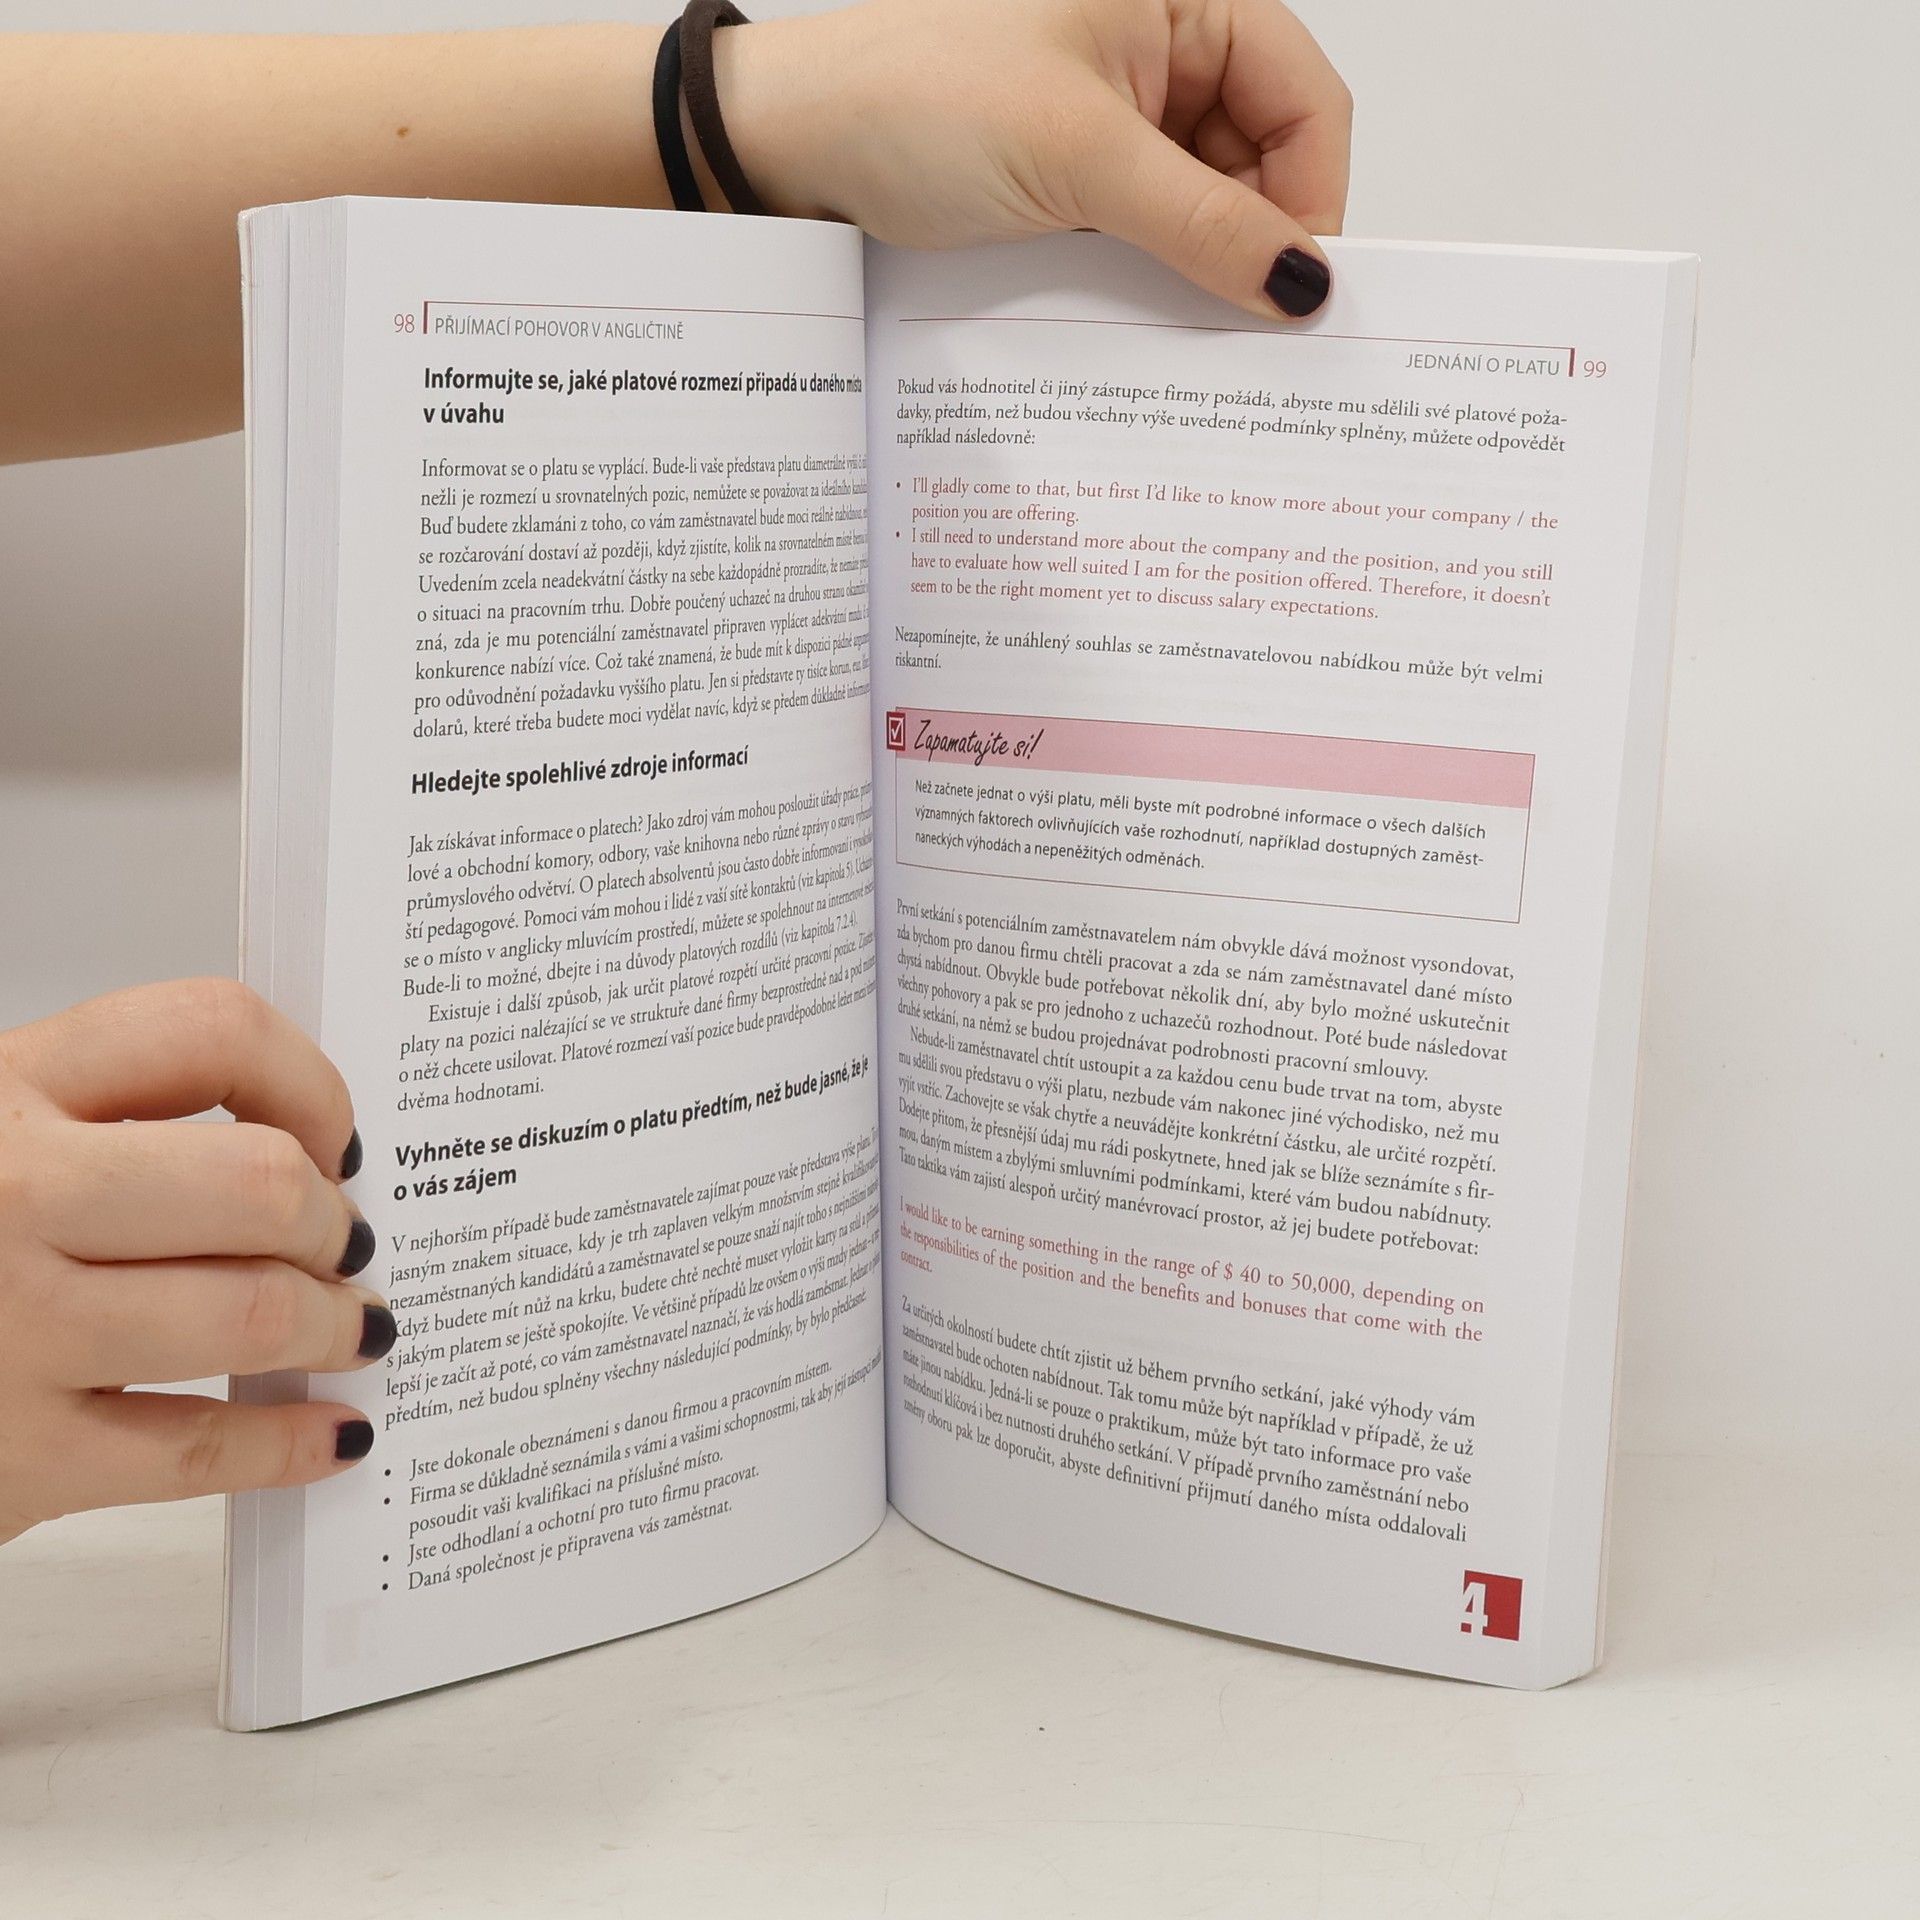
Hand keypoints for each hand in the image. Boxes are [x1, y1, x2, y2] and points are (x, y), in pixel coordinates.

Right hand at [0, 980, 390, 1545]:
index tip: (334, 1137)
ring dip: (334, 1325)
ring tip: (352, 1329)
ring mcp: (11, 1328)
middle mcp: (6, 1193)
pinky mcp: (14, 1457)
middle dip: (334, 1221)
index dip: (306, 1082)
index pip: (207, 1030)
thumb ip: (105, 1123)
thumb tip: (295, 1156)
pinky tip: (329, 1434)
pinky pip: (195, 1448)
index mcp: (0, 1091)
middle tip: (349, 1246)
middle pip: (257, 1181)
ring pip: (250, 1311)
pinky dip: (288, 1443)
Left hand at [729, 0, 1351, 318]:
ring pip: (1205, 202)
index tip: (1299, 292)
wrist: (791, 142)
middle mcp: (1157, 44)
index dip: (1312, 197)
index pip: (1303, 99)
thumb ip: (1202, 222)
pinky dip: (1152, 273)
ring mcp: (1116, 111)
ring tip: (1178, 324)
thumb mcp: (1079, 159)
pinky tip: (1139, 314)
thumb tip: (1303, 282)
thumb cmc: (912, 98)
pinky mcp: (1076, 170)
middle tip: (1243, 330)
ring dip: (1199, 266)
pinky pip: (1147, 229)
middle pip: (1263, 156)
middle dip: (1254, 240)